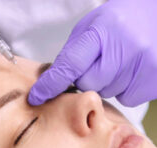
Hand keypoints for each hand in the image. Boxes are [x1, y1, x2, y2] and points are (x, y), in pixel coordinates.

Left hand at [28, 0, 156, 106]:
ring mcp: (144, 64)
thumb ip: (72, 53)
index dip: (51, 84)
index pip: (70, 64)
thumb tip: (51, 81)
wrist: (156, 14)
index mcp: (103, 30)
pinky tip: (131, 70)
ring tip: (119, 61)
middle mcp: (126, 47)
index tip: (36, 97)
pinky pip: (127, 99)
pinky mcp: (156, 80)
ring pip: (107, 93)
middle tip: (98, 62)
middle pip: (87, 84)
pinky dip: (124, 88)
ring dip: (106, 83)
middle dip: (85, 78)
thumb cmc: (119, 21)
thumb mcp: (91, 27)